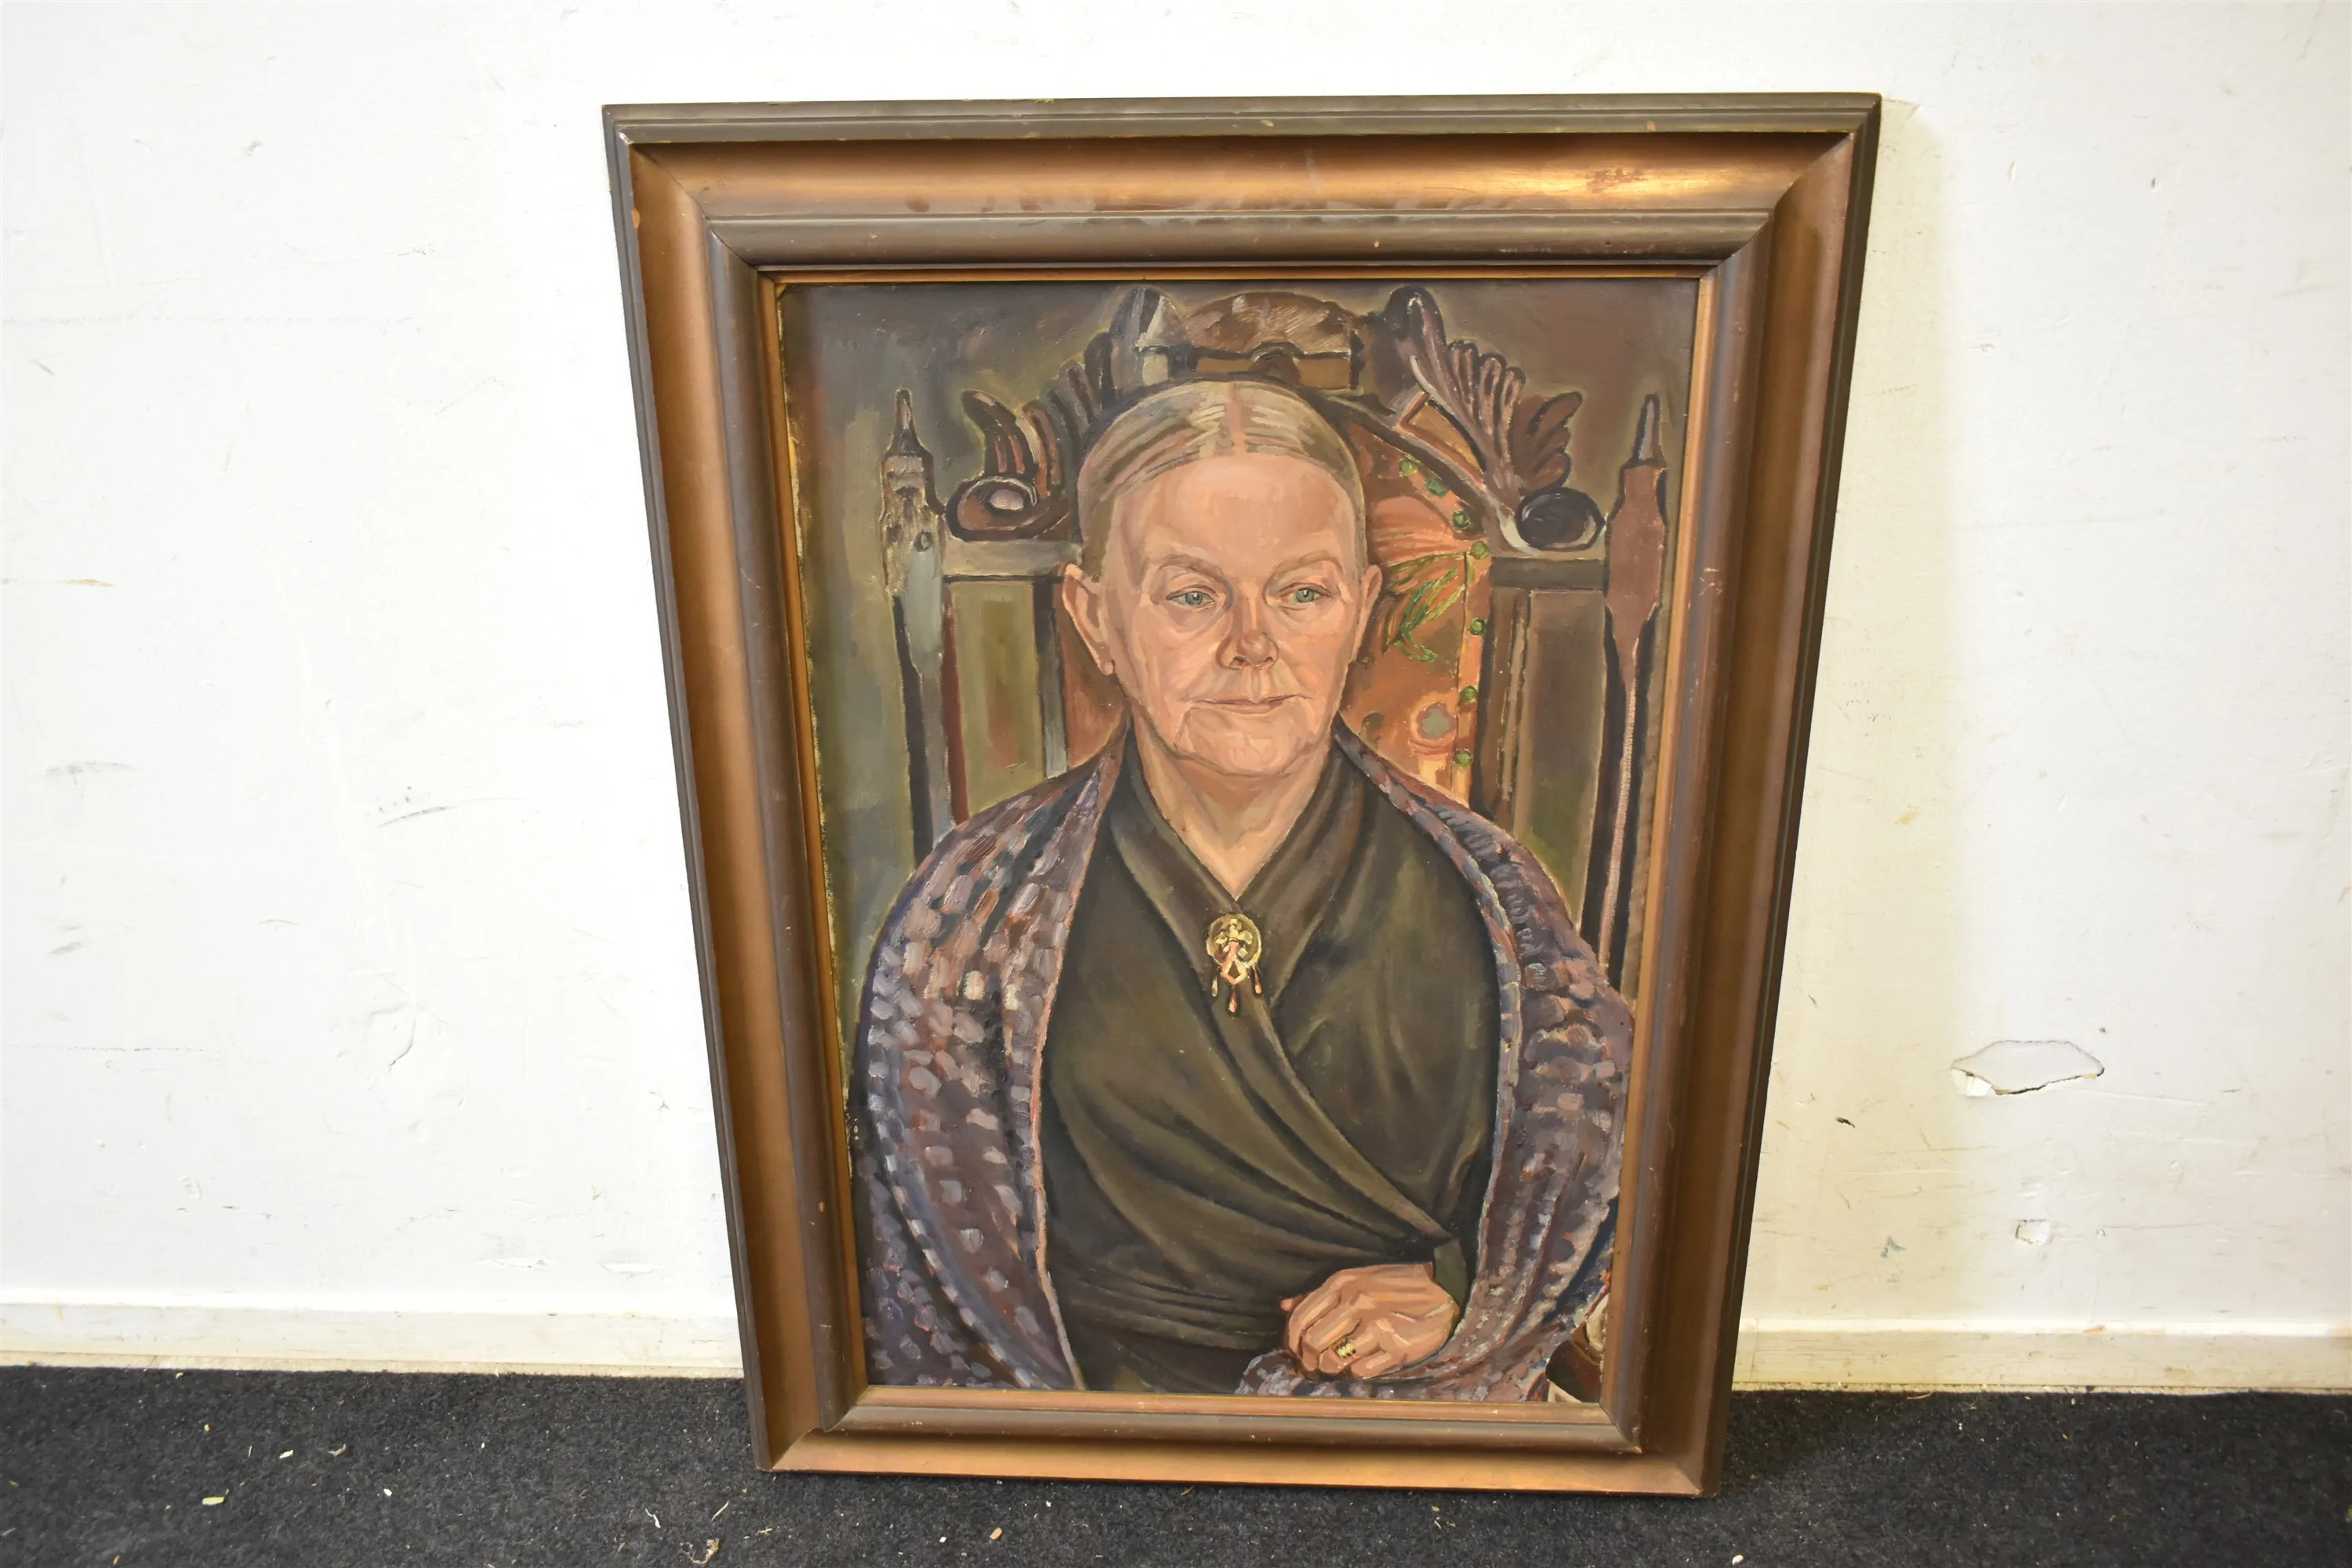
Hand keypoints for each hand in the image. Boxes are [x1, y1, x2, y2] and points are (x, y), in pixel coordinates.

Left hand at [1280, 1263, 1458, 1379]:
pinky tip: (1364, 1363)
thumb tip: (1285, 1306)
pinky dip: (1357, 1372)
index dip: (1291, 1342)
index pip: (1300, 1318)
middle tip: (1313, 1367)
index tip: (1295, 1352)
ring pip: (1334, 1362)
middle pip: (1312, 1343)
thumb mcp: (1356, 1279)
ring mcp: (1378, 1325)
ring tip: (1338, 1366)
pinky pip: (1361, 1372)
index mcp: (1342, 1283)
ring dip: (1332, 1369)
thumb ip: (1319, 1294)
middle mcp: (1357, 1302)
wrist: (1445, 1290)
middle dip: (1308, 1361)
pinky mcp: (1397, 1347)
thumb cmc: (1396, 1285)